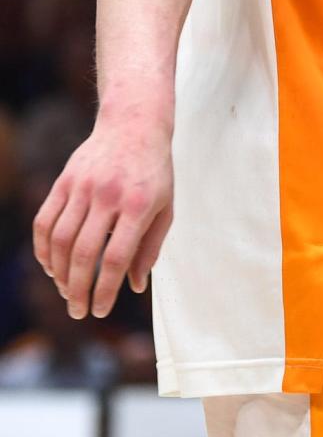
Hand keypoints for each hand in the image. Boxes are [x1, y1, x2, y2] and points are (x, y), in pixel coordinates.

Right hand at [33, 117, 172, 320]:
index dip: (104, 291)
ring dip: (58, 274)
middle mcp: (108, 197)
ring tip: (66, 292)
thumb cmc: (155, 172)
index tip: (100, 311)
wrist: (134, 125)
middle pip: (83, 254)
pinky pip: (45, 221)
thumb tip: (134, 286)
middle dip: (78, 290)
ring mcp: (83, 187)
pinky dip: (43, 249)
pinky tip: (50, 266)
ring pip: (59, 240)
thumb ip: (150, 248)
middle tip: (78, 311)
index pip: (114, 258)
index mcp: (138, 206)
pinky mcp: (65, 181)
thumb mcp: (166, 208)